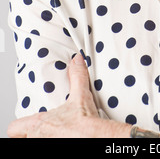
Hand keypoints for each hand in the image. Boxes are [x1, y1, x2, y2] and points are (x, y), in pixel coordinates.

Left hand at [7, 53, 130, 137]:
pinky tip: (64, 137)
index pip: (14, 128)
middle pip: (24, 138)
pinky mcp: (55, 149)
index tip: (25, 124)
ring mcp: (45, 145)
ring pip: (35, 143)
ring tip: (54, 133)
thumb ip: (77, 76)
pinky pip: (47, 147)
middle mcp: (38, 138)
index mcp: (38, 124)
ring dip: (43, 137)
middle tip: (42, 129)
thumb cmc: (84, 122)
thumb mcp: (81, 95)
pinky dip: (56, 141)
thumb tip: (77, 60)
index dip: (19, 126)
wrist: (94, 137)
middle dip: (31, 133)